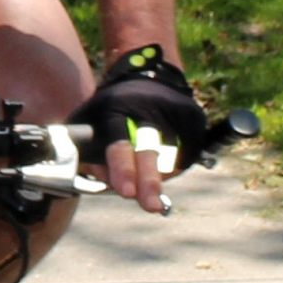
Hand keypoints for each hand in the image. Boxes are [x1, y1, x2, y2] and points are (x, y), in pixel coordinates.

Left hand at [86, 43, 209, 213]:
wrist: (145, 77)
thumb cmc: (110, 110)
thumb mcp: (89, 123)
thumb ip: (92, 158)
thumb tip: (110, 186)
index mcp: (113, 110)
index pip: (118, 142)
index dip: (123, 168)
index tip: (127, 192)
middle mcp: (145, 110)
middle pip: (149, 150)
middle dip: (150, 181)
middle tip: (152, 206)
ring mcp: (172, 112)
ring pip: (170, 159)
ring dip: (158, 176)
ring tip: (148, 172)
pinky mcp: (193, 116)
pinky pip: (187, 155)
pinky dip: (174, 166)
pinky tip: (164, 157)